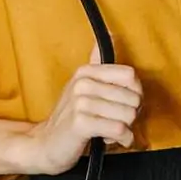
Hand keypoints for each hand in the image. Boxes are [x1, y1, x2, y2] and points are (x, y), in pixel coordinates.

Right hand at [22, 45, 140, 174]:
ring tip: (109, 131)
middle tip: (116, 122)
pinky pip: (119, 130)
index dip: (136, 92)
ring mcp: (81, 103)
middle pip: (133, 97)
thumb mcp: (82, 87)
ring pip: (128, 115)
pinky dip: (122, 140)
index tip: (126, 104)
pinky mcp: (81, 124)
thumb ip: (97, 64)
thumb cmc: (69, 119)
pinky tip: (110, 140)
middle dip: (131, 115)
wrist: (44, 145)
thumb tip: (114, 34)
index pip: (129, 75)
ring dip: (125, 129)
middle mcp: (83, 83)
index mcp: (86, 72)